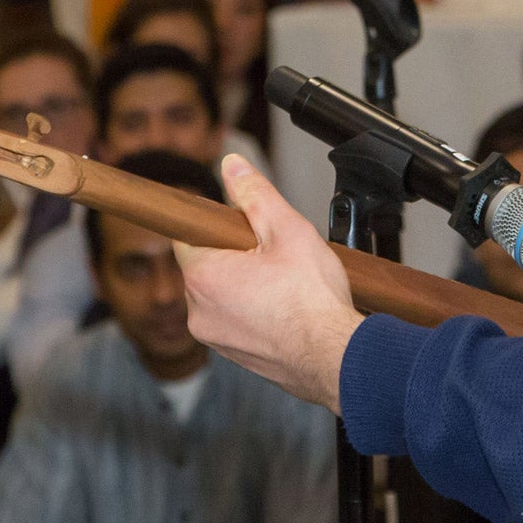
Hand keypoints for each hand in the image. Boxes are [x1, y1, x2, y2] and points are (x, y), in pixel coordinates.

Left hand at [176, 157, 360, 412]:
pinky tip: (285, 307)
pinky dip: (254, 312)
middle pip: (206, 266)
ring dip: (244, 285)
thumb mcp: (286, 228)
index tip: (238, 225)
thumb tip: (232, 165)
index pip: (187, 236)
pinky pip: (236, 321)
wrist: (335, 357)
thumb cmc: (312, 300)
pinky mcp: (236, 356)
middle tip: (272, 253)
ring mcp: (216, 338)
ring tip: (283, 283)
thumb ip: (254, 193)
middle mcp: (198, 312)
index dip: (214, 225)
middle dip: (234, 255)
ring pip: (221, 296)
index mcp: (203, 276)